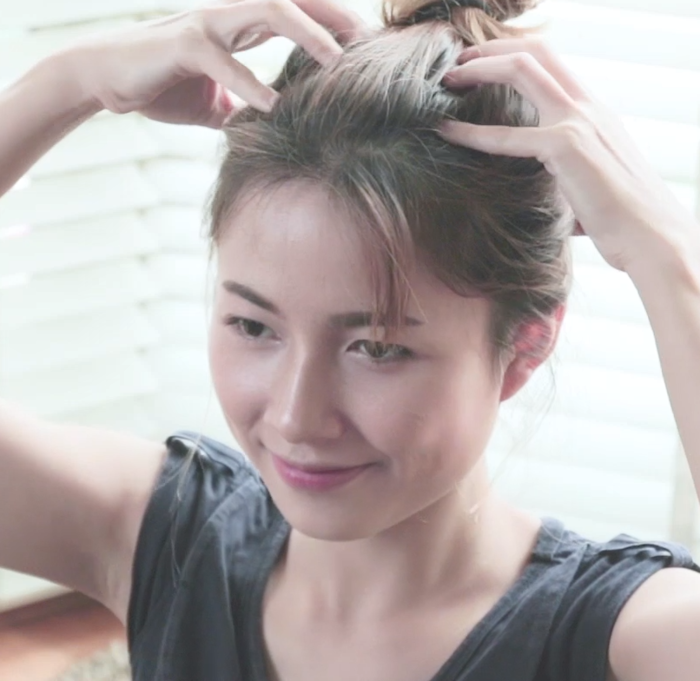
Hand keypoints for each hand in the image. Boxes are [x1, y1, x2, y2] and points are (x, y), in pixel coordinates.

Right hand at [62, 0, 366, 128]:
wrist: (107, 79)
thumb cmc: (164, 87)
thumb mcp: (217, 101)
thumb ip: (245, 107)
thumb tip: (271, 133)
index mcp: (241, 25)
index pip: (297, 14)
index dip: (333, 25)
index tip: (367, 49)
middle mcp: (229, 14)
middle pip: (294, 0)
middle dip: (335, 17)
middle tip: (371, 43)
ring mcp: (207, 23)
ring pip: (267, 11)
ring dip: (307, 34)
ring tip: (339, 65)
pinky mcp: (184, 44)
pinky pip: (224, 62)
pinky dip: (250, 86)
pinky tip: (274, 109)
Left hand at [439, 39, 696, 272]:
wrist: (651, 240)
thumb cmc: (621, 221)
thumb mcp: (590, 183)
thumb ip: (564, 174)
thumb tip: (543, 193)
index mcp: (595, 112)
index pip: (552, 64)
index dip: (512, 57)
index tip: (480, 68)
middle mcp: (588, 107)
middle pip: (535, 52)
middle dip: (490, 51)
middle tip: (455, 66)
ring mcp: (579, 121)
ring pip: (523, 68)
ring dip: (480, 68)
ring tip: (446, 82)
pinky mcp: (565, 147)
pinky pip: (506, 135)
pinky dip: (471, 132)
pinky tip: (446, 133)